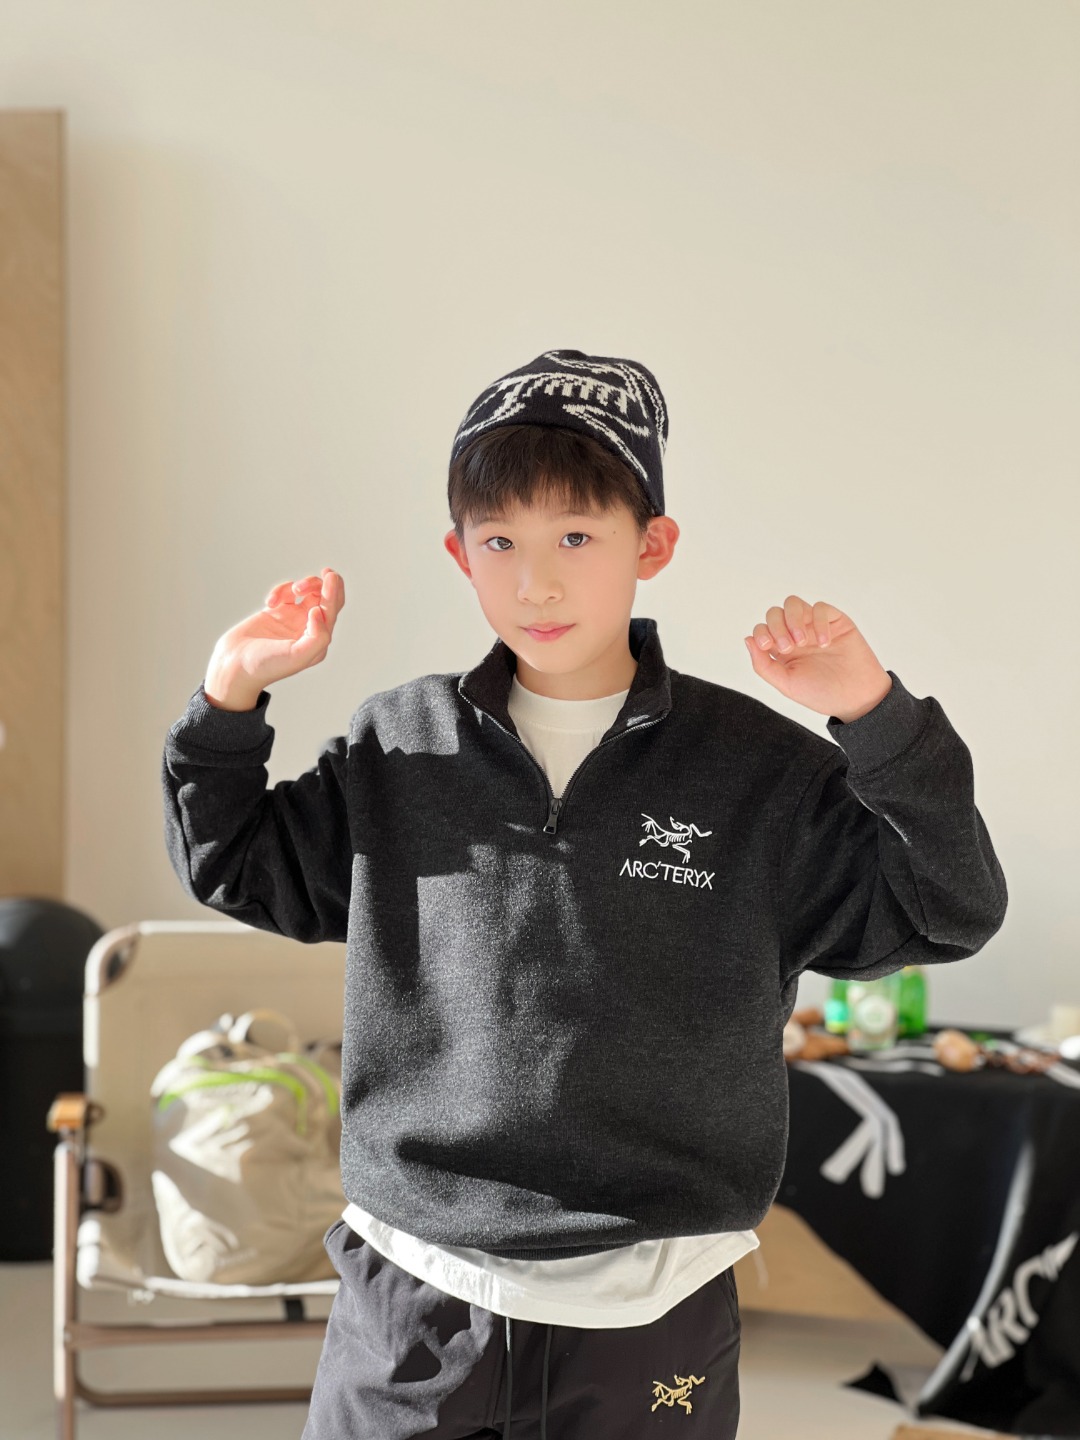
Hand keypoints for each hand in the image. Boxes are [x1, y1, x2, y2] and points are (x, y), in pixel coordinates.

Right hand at [205, 568, 345, 706]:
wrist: (235, 665)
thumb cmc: (266, 666)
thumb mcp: (298, 657)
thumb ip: (317, 637)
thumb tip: (319, 611)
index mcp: (318, 641)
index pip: (332, 611)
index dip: (334, 592)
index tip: (330, 576)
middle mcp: (309, 628)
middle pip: (325, 598)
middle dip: (320, 585)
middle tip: (310, 581)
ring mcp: (293, 619)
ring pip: (308, 591)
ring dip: (303, 585)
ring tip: (293, 590)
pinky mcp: (276, 611)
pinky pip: (287, 592)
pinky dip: (281, 590)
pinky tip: (270, 603)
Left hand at [743, 595, 891, 721]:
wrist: (856, 698)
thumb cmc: (822, 693)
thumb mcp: (786, 684)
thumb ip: (763, 665)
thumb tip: (747, 640)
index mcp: (782, 650)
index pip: (762, 629)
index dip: (761, 633)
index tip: (769, 648)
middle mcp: (796, 635)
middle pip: (775, 613)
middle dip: (776, 626)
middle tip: (788, 647)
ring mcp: (815, 626)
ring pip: (794, 604)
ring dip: (793, 619)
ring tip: (803, 642)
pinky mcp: (836, 621)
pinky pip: (820, 608)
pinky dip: (819, 622)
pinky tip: (824, 642)